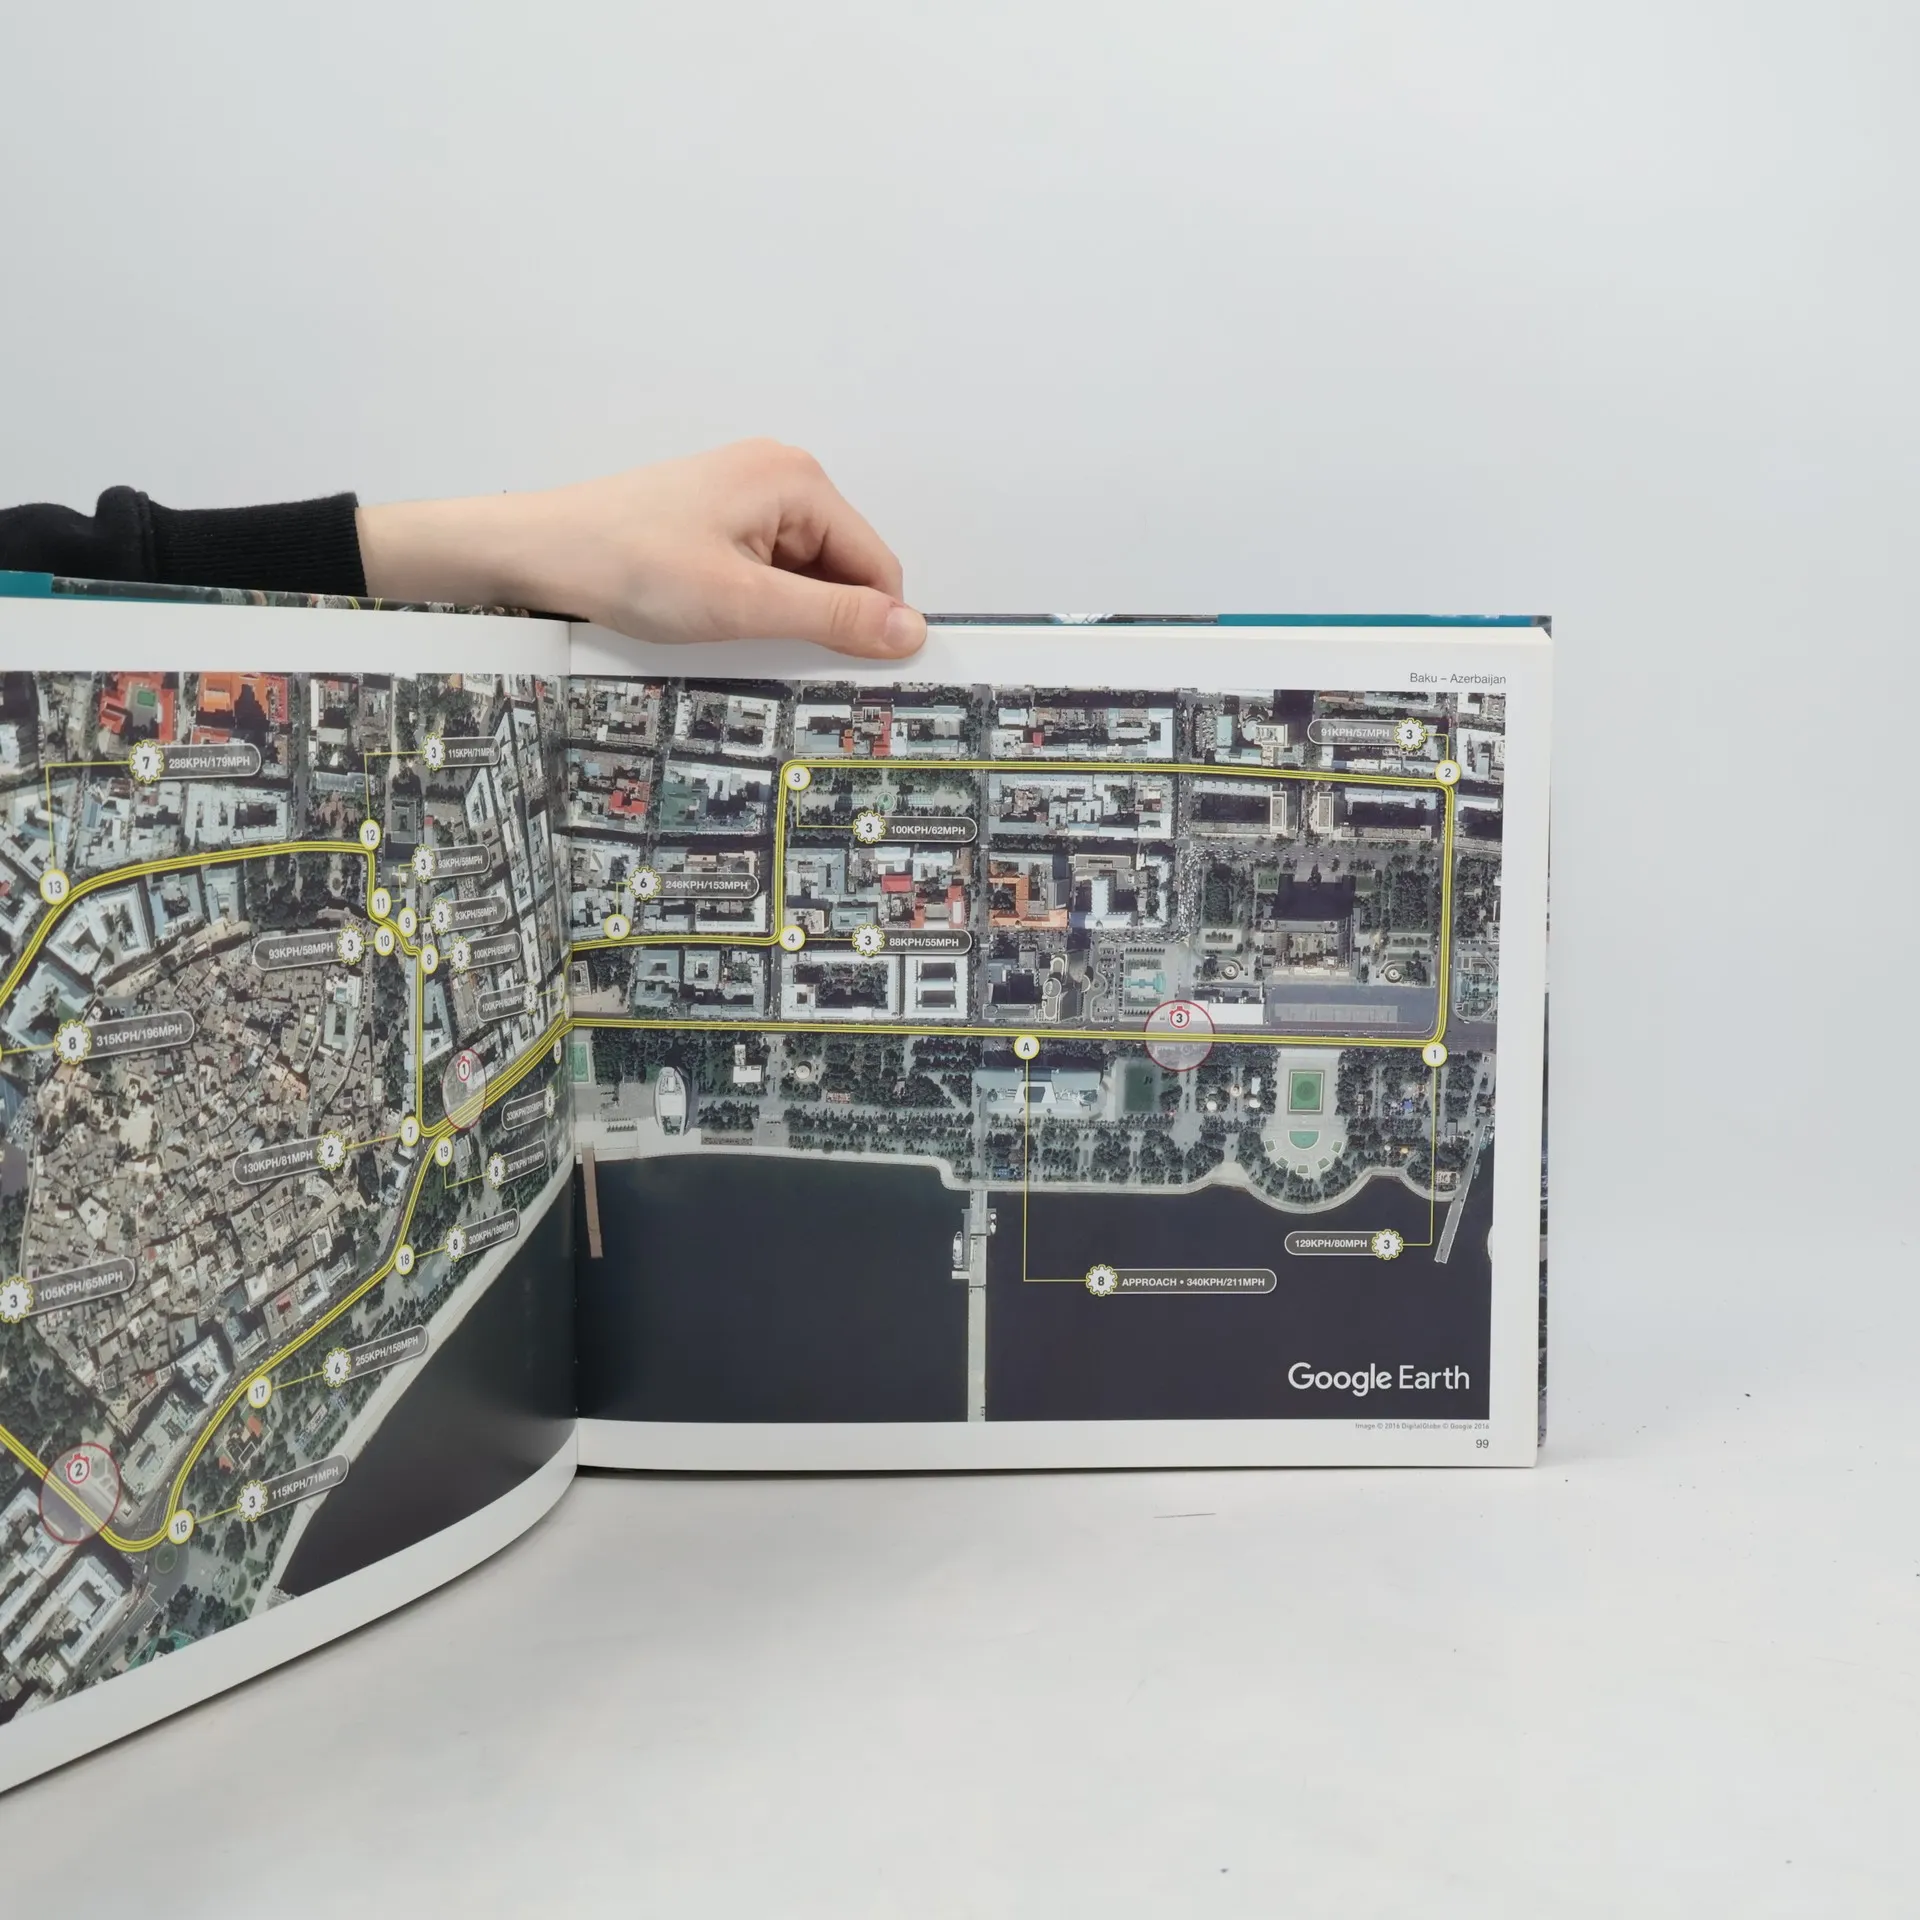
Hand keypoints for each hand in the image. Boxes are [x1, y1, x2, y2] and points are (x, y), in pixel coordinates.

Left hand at [356, 440, 925, 657]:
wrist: (536, 553)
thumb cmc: (627, 564)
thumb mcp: (744, 604)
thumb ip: (834, 619)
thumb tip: (911, 631)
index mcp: (798, 481)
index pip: (878, 566)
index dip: (866, 625)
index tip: (842, 671)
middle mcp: (781, 477)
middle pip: (843, 571)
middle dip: (816, 618)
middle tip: (763, 645)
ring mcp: (748, 496)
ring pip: (804, 578)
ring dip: (779, 615)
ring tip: (724, 626)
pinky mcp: (720, 519)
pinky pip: (767, 572)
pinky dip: (752, 604)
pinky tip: (711, 617)